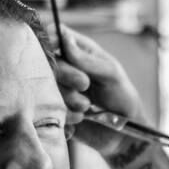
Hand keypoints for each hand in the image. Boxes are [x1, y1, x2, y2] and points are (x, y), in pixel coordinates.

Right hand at [53, 26, 149, 157]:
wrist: (123, 134)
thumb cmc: (123, 98)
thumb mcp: (111, 74)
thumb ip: (88, 59)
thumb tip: (65, 38)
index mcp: (79, 50)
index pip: (54, 33)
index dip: (51, 41)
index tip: (59, 55)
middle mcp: (64, 67)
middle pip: (47, 61)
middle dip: (66, 75)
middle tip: (85, 85)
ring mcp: (57, 88)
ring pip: (45, 87)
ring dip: (67, 99)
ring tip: (87, 107)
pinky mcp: (53, 109)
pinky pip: (46, 110)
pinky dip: (63, 116)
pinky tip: (80, 120)